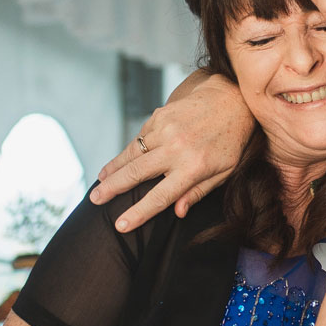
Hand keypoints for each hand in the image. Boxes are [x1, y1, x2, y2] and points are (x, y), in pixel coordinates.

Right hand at [91, 75, 253, 231]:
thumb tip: (178, 213)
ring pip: (131, 154)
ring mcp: (165, 130)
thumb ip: (198, 192)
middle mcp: (176, 148)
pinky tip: (122, 161)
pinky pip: (139, 138)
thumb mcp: (224, 172)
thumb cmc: (230, 141)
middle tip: (95, 200)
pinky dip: (129, 151)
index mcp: (193, 168)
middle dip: (112, 189)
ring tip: (100, 181)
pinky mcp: (159, 116)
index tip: (121, 225)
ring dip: (113, 169)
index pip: (160, 197)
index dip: (138, 213)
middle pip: (136, 173)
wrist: (230, 100)